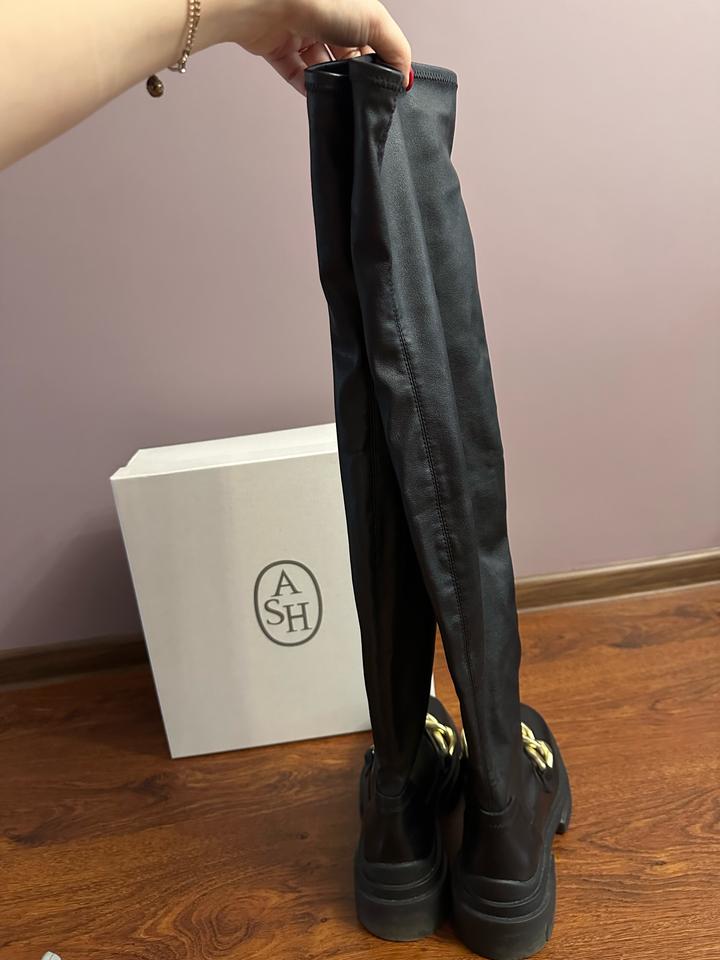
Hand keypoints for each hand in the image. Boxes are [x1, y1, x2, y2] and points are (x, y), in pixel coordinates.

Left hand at [222, 0, 411, 93]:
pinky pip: (295, 74)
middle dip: (354, 77)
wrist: (269, 2)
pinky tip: (317, 98)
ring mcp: (300, 31)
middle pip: (345, 56)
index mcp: (350, 6)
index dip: (379, 63)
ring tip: (339, 96)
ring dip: (330, 83)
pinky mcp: (277, 47)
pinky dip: (307, 88)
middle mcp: (325, 16)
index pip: (370, 40)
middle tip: (361, 94)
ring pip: (321, 66)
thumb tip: (404, 77)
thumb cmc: (321, 1)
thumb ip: (396, 50)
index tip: (384, 86)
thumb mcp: (375, 22)